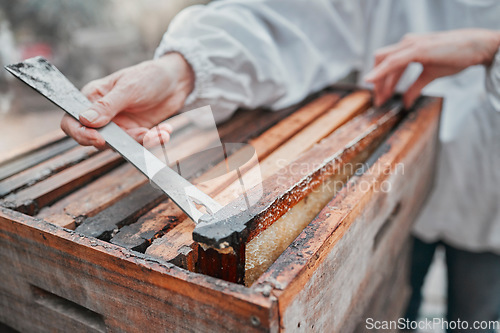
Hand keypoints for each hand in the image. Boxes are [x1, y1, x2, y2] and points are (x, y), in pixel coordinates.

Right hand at [61, 52, 194, 148]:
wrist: (176, 80)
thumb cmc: (149, 76)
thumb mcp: (128, 88)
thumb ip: (107, 105)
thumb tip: (84, 120)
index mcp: (92, 98)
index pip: (72, 121)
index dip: (80, 133)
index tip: (99, 139)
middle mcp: (102, 114)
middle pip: (97, 139)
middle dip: (120, 141)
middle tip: (141, 135)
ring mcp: (120, 125)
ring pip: (121, 145)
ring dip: (142, 141)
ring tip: (160, 132)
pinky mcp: (136, 132)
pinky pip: (140, 144)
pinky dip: (153, 140)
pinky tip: (166, 131)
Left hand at [365, 29, 499, 107]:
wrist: (476, 47)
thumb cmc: (455, 57)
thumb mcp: (430, 75)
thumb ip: (415, 88)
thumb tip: (406, 103)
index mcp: (408, 47)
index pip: (387, 62)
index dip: (380, 79)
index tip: (379, 95)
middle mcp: (407, 43)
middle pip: (382, 61)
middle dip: (378, 82)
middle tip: (378, 100)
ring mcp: (411, 43)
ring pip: (385, 61)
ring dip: (380, 81)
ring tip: (381, 99)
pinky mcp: (418, 48)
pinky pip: (394, 61)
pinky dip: (381, 71)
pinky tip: (372, 81)